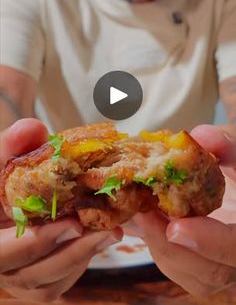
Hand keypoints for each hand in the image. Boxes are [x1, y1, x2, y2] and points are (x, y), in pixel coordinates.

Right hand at [0, 119, 122, 301]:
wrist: (16, 196)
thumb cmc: (7, 180)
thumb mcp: (3, 162)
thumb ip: (12, 146)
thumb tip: (32, 129)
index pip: (0, 252)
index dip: (33, 242)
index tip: (71, 223)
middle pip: (27, 273)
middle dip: (68, 252)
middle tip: (104, 230)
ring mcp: (16, 275)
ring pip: (46, 281)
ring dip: (81, 256)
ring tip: (112, 232)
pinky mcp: (37, 282)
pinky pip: (59, 282)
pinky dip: (81, 262)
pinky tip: (100, 238)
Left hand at [128, 125, 235, 296]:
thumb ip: (228, 145)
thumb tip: (200, 136)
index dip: (211, 242)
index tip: (176, 227)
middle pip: (214, 272)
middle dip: (173, 247)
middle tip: (143, 214)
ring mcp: (228, 265)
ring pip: (196, 277)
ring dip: (163, 247)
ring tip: (141, 213)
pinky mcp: (209, 266)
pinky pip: (185, 271)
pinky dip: (162, 248)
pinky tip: (148, 220)